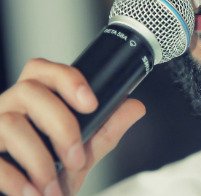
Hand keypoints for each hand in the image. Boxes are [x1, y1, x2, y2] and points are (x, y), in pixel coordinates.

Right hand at [0, 58, 144, 194]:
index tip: (92, 104)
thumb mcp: (84, 150)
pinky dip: (16, 179)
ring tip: (54, 186)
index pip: (46, 69)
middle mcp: (10, 104)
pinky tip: (32, 193)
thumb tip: (135, 107)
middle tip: (77, 157)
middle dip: (61, 125)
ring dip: (39, 159)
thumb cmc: (54, 169)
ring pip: (11, 124)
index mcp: (36, 95)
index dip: (69, 80)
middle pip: (30, 91)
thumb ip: (107, 128)